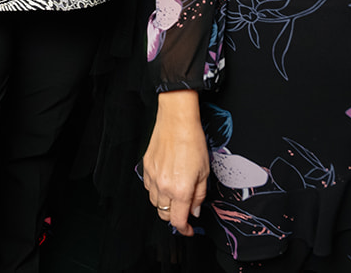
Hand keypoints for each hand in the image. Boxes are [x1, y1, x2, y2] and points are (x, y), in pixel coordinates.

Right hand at [142, 90, 207, 235]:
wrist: (176, 121)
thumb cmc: (193, 142)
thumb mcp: (204, 172)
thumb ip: (199, 195)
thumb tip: (194, 210)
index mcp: (181, 191)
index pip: (178, 221)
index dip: (185, 230)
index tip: (189, 230)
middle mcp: (164, 187)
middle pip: (165, 215)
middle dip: (175, 217)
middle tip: (185, 210)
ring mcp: (152, 177)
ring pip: (154, 203)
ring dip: (165, 204)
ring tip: (176, 194)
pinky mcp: (146, 167)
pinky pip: (148, 188)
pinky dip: (156, 191)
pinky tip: (165, 182)